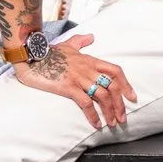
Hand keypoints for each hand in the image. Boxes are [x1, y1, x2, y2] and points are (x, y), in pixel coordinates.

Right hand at [14, 31, 137, 129]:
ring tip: (112, 123)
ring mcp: (78, 78)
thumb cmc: (48, 51)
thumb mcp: (68, 44)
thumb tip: (91, 37)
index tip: (132, 97)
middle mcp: (87, 69)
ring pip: (102, 96)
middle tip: (123, 118)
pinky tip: (96, 124)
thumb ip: (80, 41)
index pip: (116, 71)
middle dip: (120, 104)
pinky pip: (85, 103)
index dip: (126, 85)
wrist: (31, 55)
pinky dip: (93, 115)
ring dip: (110, 111)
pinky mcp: (68, 87)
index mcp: (90, 60)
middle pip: (113, 86)